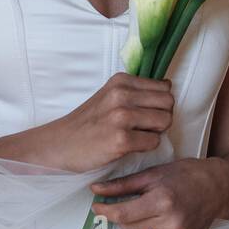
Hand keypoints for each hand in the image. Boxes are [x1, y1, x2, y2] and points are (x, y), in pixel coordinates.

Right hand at [49, 72, 174, 172]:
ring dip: (155, 132)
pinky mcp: (121, 139)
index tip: (146, 113)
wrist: (60, 144)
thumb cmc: (87, 123)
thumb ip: (135, 91)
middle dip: (162, 117)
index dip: (160, 103)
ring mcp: (121, 116)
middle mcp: (122, 94)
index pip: (164, 87)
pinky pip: (154, 142)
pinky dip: (146, 147)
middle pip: (168, 103)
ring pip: (165, 121)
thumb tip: (168, 88)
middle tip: (144, 127)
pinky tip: (129, 146)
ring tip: (136, 136)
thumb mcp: (109, 96)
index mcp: (121, 81)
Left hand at [87, 157, 228, 228]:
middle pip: (130, 227)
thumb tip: (94, 189)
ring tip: (154, 209)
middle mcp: (173, 223)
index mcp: (163, 200)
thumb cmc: (185, 175)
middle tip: (134, 202)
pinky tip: (164, 221)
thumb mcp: (153, 174)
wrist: (219, 187)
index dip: (105, 212)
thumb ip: (122, 185)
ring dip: (140, 226)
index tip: (96, 207)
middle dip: (125, 215)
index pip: (123, 215)